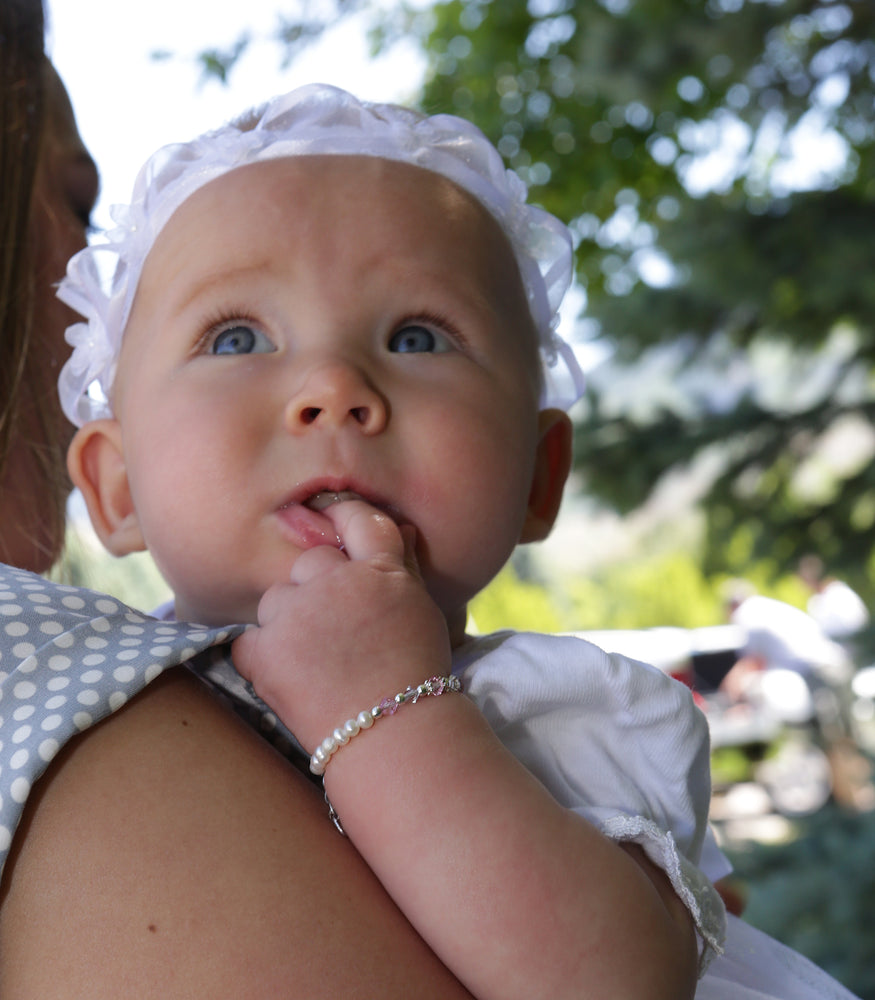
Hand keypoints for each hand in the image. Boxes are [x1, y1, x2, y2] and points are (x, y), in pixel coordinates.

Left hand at [232, 500, 452, 751]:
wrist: (394, 736)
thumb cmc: (416, 676)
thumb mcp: (420, 611)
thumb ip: (405, 566)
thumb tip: (401, 527)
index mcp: (380, 571)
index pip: (358, 520)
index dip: (343, 516)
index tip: (333, 521)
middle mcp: (336, 583)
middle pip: (310, 561)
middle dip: (315, 586)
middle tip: (332, 626)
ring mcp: (297, 615)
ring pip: (276, 599)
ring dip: (288, 621)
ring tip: (315, 661)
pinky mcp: (266, 650)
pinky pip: (249, 639)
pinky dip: (262, 656)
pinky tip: (289, 677)